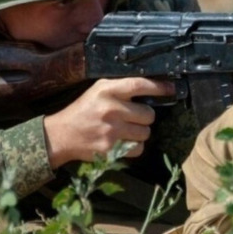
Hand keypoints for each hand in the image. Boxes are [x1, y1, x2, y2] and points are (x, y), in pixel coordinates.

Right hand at [43, 77, 174, 168]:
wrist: (61, 135)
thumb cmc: (83, 110)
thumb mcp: (98, 90)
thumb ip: (121, 88)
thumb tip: (151, 88)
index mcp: (107, 90)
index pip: (140, 85)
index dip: (159, 87)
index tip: (171, 89)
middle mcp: (111, 109)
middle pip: (149, 114)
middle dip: (145, 117)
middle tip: (134, 117)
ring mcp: (111, 130)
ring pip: (146, 132)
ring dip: (140, 132)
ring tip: (126, 130)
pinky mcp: (110, 148)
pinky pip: (138, 148)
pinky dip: (134, 147)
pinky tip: (122, 141)